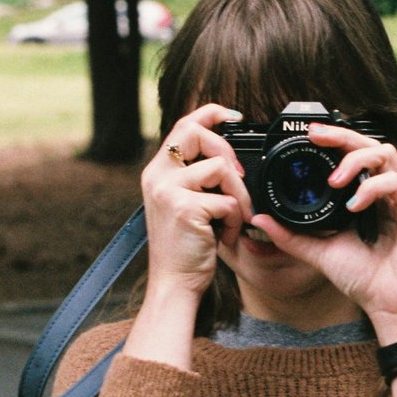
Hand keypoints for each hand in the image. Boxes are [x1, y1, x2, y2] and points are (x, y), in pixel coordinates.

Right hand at [139, 104, 252, 302]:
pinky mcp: (184, 207)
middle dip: (228, 152)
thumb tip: (229, 157)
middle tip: (238, 180)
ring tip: (231, 220)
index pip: (183, 124)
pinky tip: (225, 237)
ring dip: (238, 196)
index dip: (210, 113)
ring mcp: (168, 190)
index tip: (233, 116)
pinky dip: (235, 220)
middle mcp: (157, 176)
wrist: (174, 283)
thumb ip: (197, 178)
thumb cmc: (186, 248)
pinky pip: (227, 201)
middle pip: (198, 133)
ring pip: (221, 168)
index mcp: (158, 171)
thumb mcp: (186, 204)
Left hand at [248, 123, 396, 339]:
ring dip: (356, 160)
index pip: (354, 155)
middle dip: (342, 135)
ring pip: (385, 154)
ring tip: (335, 182)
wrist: (388, 305)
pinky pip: (395, 183)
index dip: (334, 140)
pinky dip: (371, 188)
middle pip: (370, 144)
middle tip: (316, 135)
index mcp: (366, 196)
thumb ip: (290, 235)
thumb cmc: (362, 279)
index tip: (308, 135)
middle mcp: (386, 192)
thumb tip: (259, 219)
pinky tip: (354, 206)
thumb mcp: (318, 252)